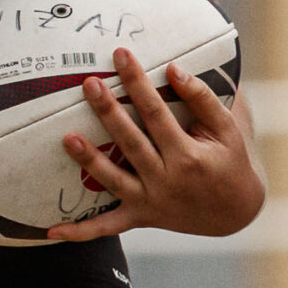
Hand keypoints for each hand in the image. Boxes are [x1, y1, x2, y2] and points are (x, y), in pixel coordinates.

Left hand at [51, 48, 265, 240]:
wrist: (235, 212)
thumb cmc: (231, 162)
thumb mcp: (228, 129)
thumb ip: (202, 98)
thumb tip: (173, 70)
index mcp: (188, 155)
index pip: (156, 112)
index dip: (138, 82)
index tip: (121, 55)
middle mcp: (167, 180)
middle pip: (130, 141)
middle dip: (109, 110)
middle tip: (90, 83)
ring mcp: (151, 201)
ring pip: (114, 180)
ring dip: (90, 160)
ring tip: (67, 137)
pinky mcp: (140, 217)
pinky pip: (107, 227)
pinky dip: (81, 232)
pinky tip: (52, 230)